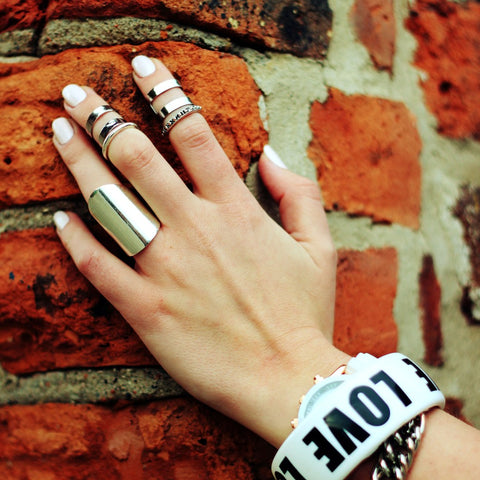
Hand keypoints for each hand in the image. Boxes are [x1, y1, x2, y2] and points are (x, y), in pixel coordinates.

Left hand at [51, 55, 349, 446]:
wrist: (287, 379)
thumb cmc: (305, 314)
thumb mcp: (318, 247)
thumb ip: (299, 193)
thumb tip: (272, 153)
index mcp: (235, 210)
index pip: (193, 134)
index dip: (166, 92)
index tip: (144, 68)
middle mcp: (196, 229)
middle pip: (137, 157)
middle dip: (103, 117)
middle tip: (78, 94)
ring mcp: (166, 269)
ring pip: (110, 203)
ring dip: (80, 163)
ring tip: (59, 133)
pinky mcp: (147, 310)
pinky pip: (99, 267)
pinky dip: (75, 239)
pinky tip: (58, 218)